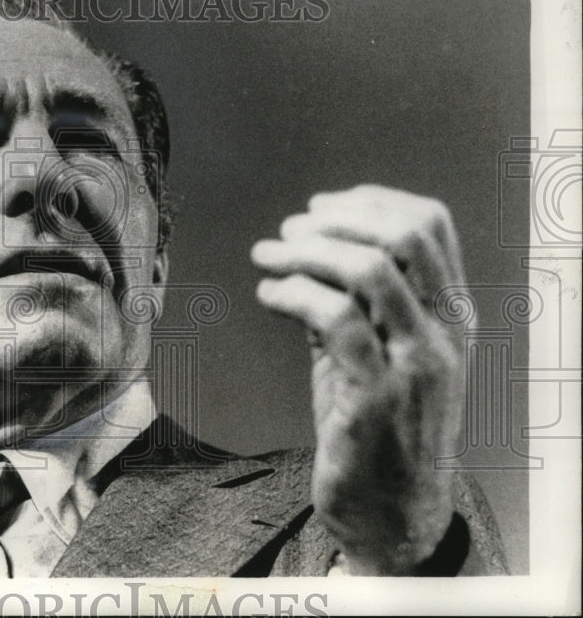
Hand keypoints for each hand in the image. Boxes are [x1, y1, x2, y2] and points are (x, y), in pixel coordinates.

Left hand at [250, 185, 467, 574]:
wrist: (391, 517)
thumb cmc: (378, 431)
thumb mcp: (376, 355)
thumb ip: (356, 304)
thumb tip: (308, 251)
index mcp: (450, 317)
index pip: (431, 226)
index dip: (370, 201)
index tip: (321, 206)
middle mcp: (443, 334)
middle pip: (405, 235)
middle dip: (337, 218)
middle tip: (291, 228)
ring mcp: (415, 364)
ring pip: (369, 269)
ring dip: (305, 250)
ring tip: (267, 254)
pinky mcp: (376, 395)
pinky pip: (333, 317)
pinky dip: (291, 292)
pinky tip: (268, 295)